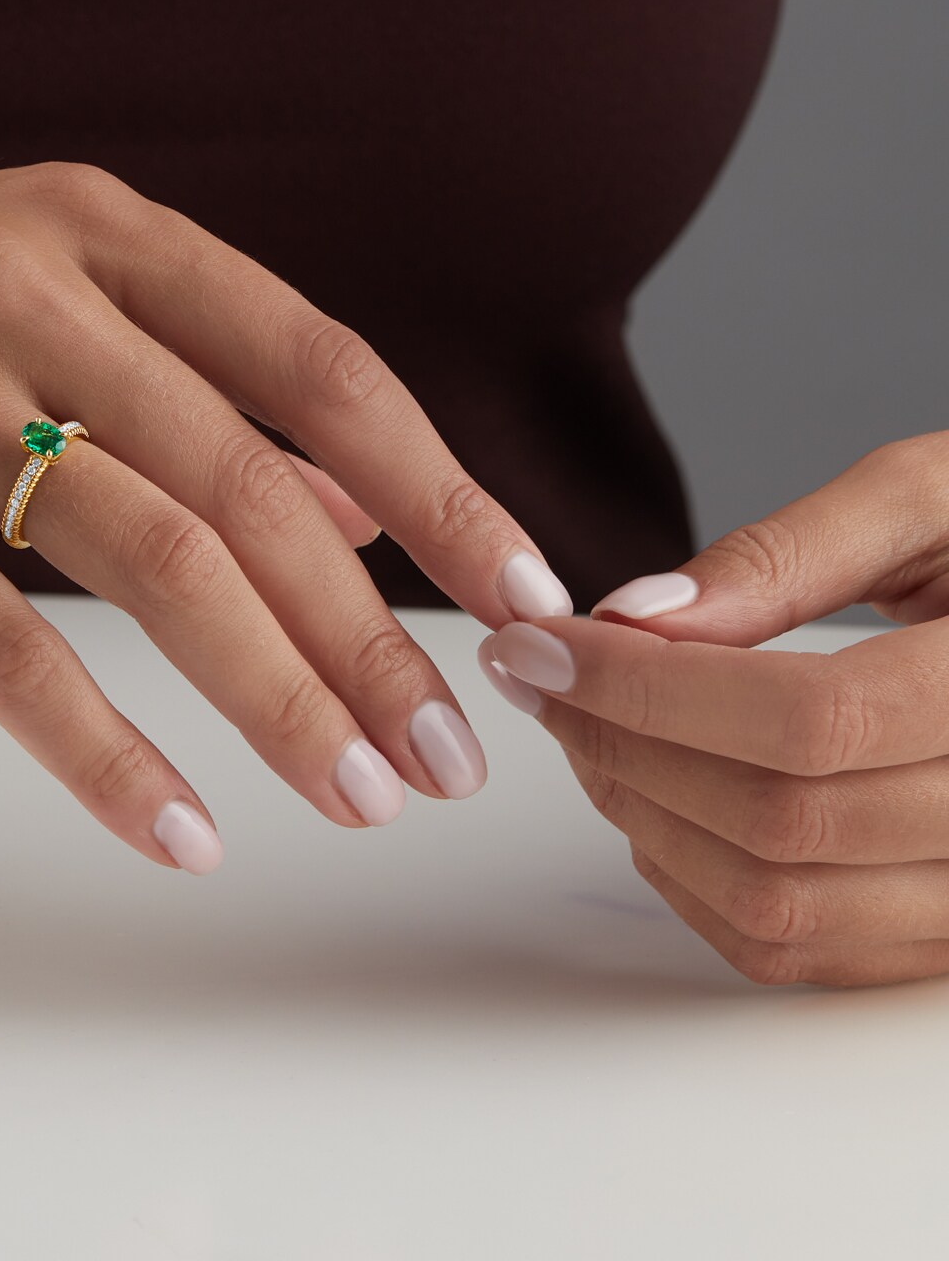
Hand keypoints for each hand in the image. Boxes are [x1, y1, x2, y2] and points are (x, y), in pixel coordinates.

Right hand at [0, 162, 570, 870]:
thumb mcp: (19, 306)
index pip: (316, 363)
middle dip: (371, 633)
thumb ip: (191, 393)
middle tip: (444, 753)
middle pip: (250, 482)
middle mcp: (20, 285)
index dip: (442, 485)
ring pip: (152, 558)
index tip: (521, 595)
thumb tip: (360, 509)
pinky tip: (178, 829)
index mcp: (91, 228)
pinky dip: (102, 751)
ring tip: (355, 795)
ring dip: (277, 694)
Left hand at [479, 434, 948, 986]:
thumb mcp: (934, 498)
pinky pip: (799, 950)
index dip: (651, 686)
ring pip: (779, 904)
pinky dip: (691, 883)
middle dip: (623, 743)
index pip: (809, 720)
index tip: (541, 643)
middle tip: (541, 675)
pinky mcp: (944, 935)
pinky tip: (649, 795)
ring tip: (585, 725)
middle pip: (780, 819)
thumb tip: (638, 615)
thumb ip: (788, 555)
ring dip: (644, 816)